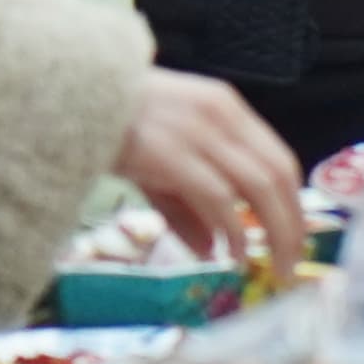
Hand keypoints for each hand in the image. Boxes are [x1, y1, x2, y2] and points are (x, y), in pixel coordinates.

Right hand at [113, 69, 307, 268]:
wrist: (66, 96)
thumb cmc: (112, 126)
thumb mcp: (161, 163)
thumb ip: (189, 206)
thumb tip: (212, 250)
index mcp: (226, 108)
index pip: (278, 157)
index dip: (294, 202)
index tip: (297, 238)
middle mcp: (221, 114)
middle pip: (278, 174)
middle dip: (293, 223)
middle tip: (294, 264)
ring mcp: (198, 131)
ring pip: (258, 185)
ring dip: (274, 232)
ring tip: (276, 266)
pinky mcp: (171, 152)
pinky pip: (218, 196)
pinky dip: (233, 230)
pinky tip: (234, 256)